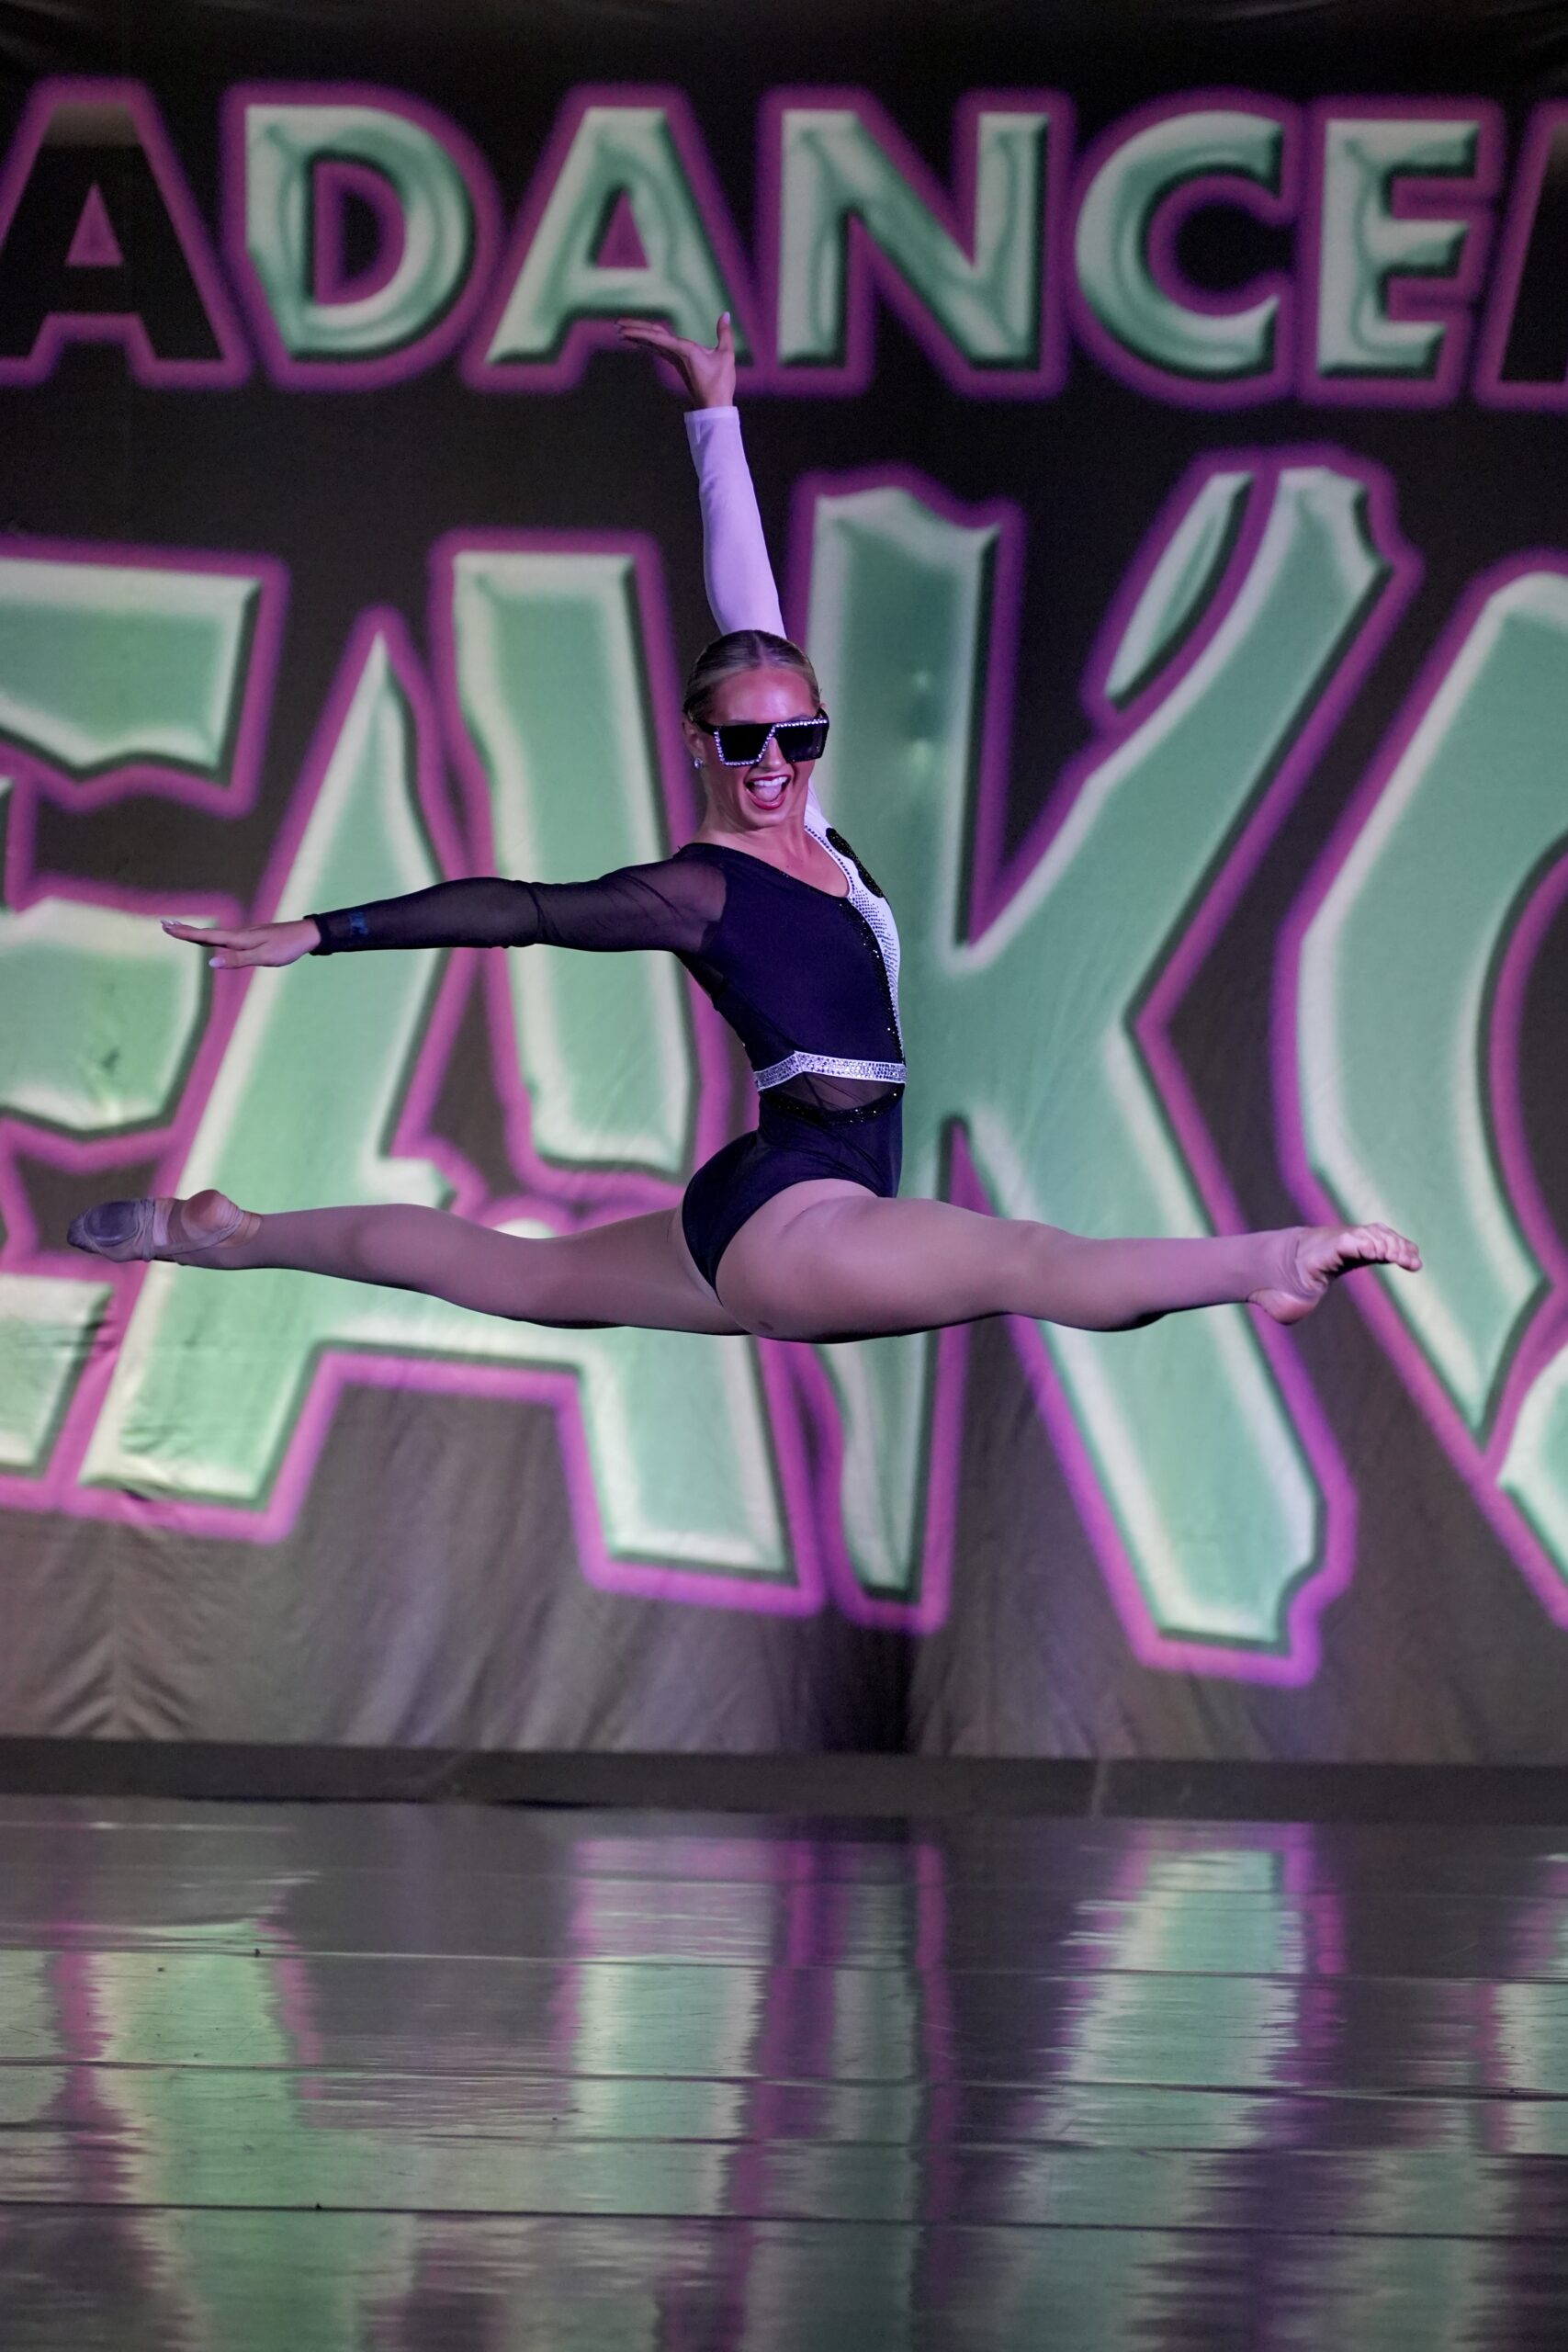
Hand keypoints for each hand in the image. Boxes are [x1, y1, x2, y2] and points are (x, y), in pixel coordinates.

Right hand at [161, 916, 320, 969]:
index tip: (167, 927)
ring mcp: (245, 936)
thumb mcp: (263, 957)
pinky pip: (224, 938)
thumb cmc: (287, 947)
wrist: (306, 935)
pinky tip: (209, 940)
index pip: (206, 936)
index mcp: (239, 938)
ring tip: (179, 930)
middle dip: (185, 930)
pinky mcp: (251, 939)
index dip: (186, 933)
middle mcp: (239, 935)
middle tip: (164, 925)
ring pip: (214, 935)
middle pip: (206, 933)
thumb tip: (211, 962)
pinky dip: (210, 937)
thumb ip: (237, 960)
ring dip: (195, 932)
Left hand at [616, 312, 735, 406]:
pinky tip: (640, 341)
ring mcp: (676, 361)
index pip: (656, 336)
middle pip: (651, 337)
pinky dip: (649, 342)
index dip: (638, 330)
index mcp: (684, 349)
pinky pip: (660, 349)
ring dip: (637, 336)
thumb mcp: (726, 356)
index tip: (622, 327)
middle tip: (616, 323)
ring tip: (621, 331)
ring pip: (653, 343)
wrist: (715, 407)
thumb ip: (724, 334)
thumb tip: (725, 314)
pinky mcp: (679, 365)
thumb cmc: (721, 383)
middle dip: (634, 329)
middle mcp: (676, 354)